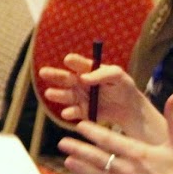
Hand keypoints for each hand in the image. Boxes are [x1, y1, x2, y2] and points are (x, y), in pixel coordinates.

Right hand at [41, 53, 164, 142]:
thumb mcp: (118, 75)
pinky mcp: (82, 112)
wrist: (129, 107)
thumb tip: (84, 77)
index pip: (78, 64)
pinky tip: (67, 112)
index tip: (69, 60)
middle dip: (54, 75)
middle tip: (43, 72)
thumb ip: (102, 74)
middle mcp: (80, 82)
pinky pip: (74, 112)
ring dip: (57, 95)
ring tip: (49, 93)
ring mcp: (79, 97)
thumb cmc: (123, 86)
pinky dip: (70, 113)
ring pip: (65, 95)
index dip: (73, 61)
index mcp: (88, 70)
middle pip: (65, 78)